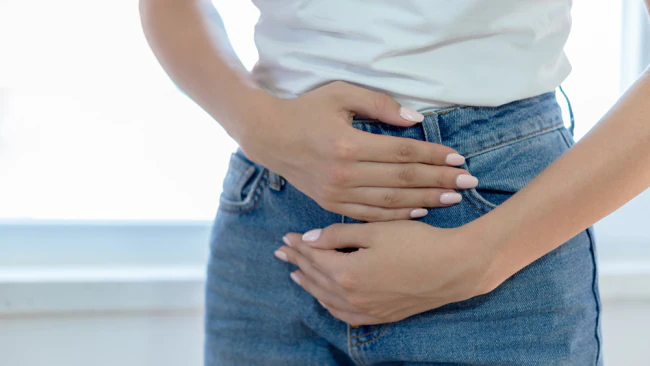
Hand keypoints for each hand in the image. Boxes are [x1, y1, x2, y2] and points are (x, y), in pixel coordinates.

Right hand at [238, 81, 477, 221]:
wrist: (268, 137)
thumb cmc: (306, 110)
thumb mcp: (339, 94)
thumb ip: (379, 105)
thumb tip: (415, 119)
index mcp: (348, 144)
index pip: (403, 152)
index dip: (434, 155)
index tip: (459, 158)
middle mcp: (344, 173)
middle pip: (403, 179)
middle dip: (439, 180)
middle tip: (469, 182)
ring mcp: (337, 193)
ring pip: (390, 201)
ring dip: (425, 200)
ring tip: (453, 199)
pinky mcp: (331, 204)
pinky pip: (370, 215)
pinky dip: (397, 215)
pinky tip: (419, 212)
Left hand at [273, 220, 499, 325]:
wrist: (454, 267)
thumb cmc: (417, 242)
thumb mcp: (375, 230)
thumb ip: (338, 235)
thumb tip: (308, 239)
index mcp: (347, 273)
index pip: (313, 258)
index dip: (298, 246)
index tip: (285, 236)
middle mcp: (352, 296)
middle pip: (316, 278)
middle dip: (297, 263)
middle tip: (282, 252)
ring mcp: (367, 309)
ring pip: (326, 298)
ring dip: (309, 284)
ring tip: (295, 274)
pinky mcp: (382, 315)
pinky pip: (345, 314)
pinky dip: (329, 304)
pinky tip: (325, 297)